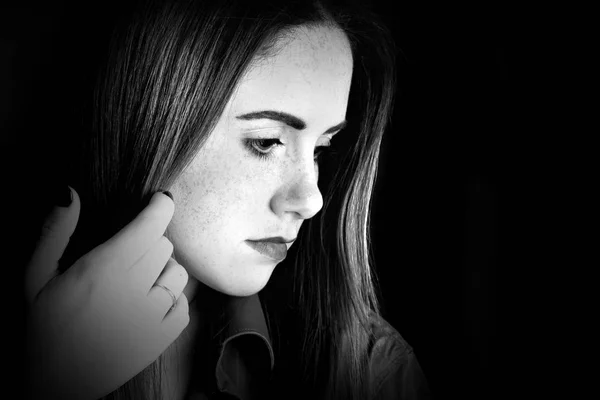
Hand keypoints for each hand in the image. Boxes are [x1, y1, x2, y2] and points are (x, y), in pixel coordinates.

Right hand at [24, 188, 188, 399]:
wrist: (56, 382)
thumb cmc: (45, 326)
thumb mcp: (36, 277)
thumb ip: (55, 233)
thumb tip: (70, 192)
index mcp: (103, 270)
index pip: (150, 226)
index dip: (160, 207)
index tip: (160, 200)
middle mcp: (133, 292)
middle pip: (164, 246)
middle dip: (150, 242)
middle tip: (130, 253)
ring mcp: (152, 318)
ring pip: (178, 274)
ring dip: (163, 271)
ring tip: (139, 280)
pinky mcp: (162, 341)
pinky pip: (184, 306)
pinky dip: (172, 301)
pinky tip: (149, 304)